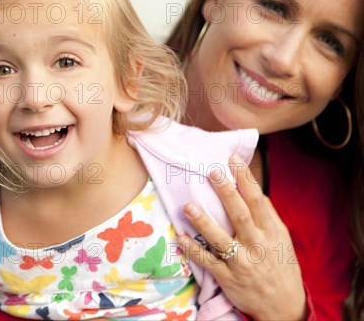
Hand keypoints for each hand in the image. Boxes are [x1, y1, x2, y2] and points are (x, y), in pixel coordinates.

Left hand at [177, 155, 306, 319]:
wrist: (283, 306)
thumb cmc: (280, 266)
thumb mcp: (281, 239)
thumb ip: (267, 215)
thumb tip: (253, 189)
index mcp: (271, 232)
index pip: (258, 200)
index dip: (245, 179)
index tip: (232, 159)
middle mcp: (257, 245)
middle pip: (240, 215)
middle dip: (226, 193)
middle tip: (212, 172)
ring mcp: (242, 263)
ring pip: (221, 239)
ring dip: (203, 222)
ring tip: (188, 206)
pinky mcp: (228, 278)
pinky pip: (208, 262)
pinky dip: (193, 251)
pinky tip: (181, 238)